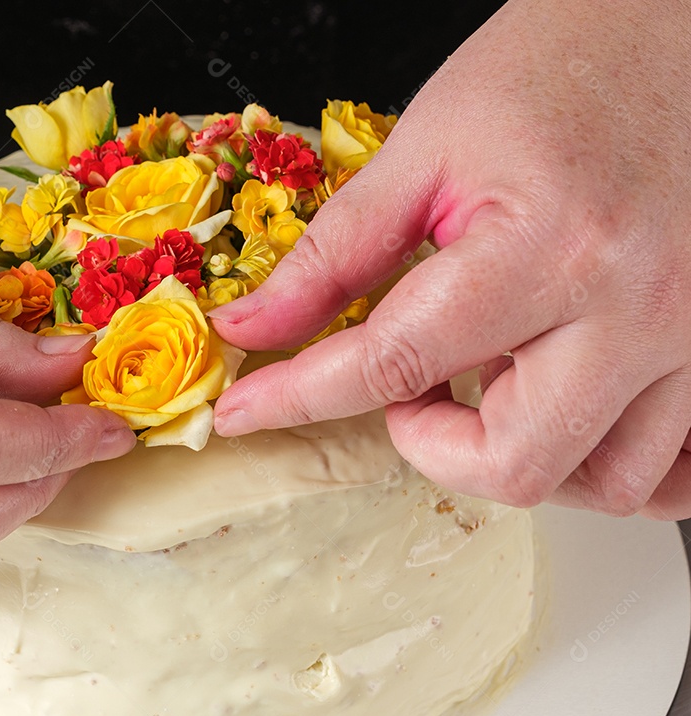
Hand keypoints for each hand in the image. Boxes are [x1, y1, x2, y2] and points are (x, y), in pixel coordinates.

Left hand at [210, 0, 690, 518]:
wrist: (682, 28)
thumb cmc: (563, 65)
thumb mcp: (427, 145)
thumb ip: (335, 252)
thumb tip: (254, 326)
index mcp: (548, 246)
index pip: (395, 362)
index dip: (302, 397)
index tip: (252, 411)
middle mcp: (636, 309)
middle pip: (511, 463)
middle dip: (430, 447)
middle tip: (410, 392)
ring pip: (603, 485)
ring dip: (516, 459)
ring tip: (489, 388)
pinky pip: (676, 469)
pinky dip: (606, 463)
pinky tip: (567, 417)